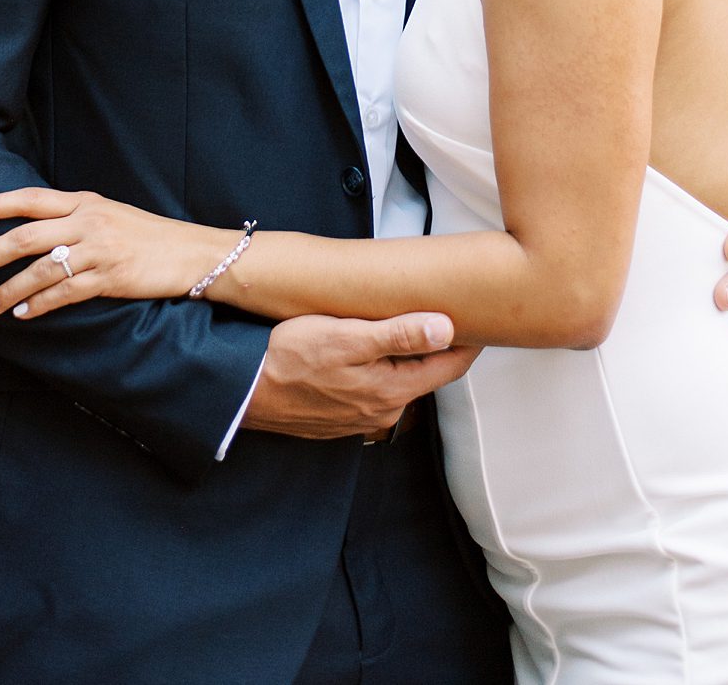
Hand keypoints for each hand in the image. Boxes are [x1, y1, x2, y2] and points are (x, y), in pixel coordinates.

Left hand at [0, 188, 225, 319]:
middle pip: (25, 236)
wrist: (190, 252)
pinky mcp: (111, 277)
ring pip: (41, 269)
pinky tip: (23, 315)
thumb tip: (30, 229)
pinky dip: (40, 304)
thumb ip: (72, 218)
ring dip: (9, 290)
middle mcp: (88, 221)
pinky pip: (66, 292)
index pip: (29, 198)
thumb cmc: (145, 236)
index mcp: (84, 201)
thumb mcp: (108, 214)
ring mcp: (99, 249)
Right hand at [242, 312, 479, 440]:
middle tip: (456, 311)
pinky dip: (386, 370)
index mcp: (392, 391)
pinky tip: (375, 350)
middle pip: (428, 374)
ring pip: (402, 383)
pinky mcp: (340, 417)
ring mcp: (360, 418)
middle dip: (443, 345)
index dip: (470, 339)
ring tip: (419, 323)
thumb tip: (448, 329)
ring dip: (412, 357)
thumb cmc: (291, 355)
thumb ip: (399, 334)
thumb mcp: (348, 337)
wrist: (243, 390)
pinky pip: (376, 391)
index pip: (449, 365)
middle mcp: (383, 411)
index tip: (484, 315)